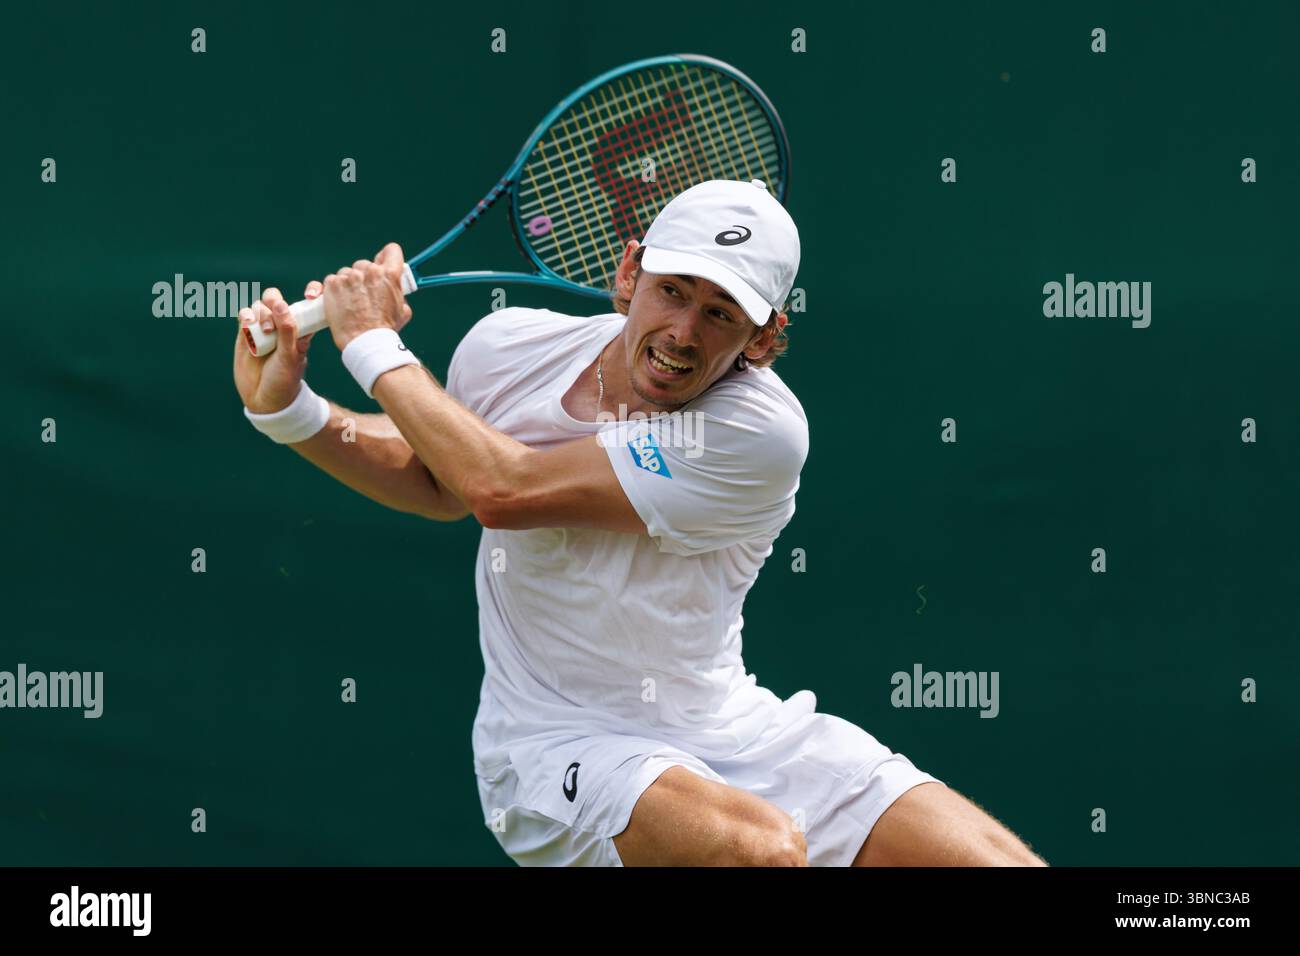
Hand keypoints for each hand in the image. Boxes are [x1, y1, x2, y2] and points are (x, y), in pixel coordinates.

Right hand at [233, 281, 321, 413]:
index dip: (310, 291)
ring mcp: (262, 328)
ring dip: (260, 313)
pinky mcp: (246, 334)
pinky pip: (244, 315)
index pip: (305, 303)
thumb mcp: (290, 356)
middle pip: (275, 299)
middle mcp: (281, 325)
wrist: (265, 399)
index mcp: (299, 328)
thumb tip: (281, 304)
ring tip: (265, 332)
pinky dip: (246, 316)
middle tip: (274, 318)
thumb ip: (287, 330)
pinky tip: (249, 326)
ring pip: (259, 305)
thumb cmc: (284, 379)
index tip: (310, 294)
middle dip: (273, 301)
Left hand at [323, 242, 412, 350]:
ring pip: (347, 273)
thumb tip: (398, 292)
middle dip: (365, 277)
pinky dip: (334, 290)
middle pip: (365, 264)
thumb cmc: (384, 330)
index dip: (387, 257)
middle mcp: (369, 272)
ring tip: (351, 303)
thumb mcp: (403, 311)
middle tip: (365, 294)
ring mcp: (349, 277)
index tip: (382, 264)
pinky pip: (332, 281)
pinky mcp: (333, 284)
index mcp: (390, 275)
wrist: (364, 342)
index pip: (391, 250)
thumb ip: (399, 295)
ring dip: (348, 284)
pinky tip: (339, 303)